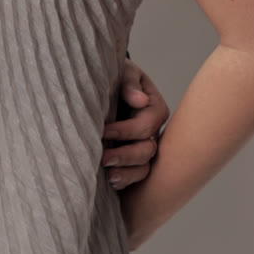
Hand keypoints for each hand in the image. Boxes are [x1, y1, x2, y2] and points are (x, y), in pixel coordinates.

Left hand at [101, 59, 167, 189]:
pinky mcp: (130, 158)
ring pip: (143, 168)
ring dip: (127, 174)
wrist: (100, 82)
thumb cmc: (114, 74)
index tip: (102, 131)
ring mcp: (141, 146)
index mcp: (154, 109)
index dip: (125, 131)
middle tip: (103, 158)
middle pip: (147, 150)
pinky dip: (124, 181)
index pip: (146, 126)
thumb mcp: (123, 71)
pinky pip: (134, 176)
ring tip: (108, 177)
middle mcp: (151, 131)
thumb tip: (140, 100)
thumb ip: (129, 83)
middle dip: (125, 156)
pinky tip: (109, 182)